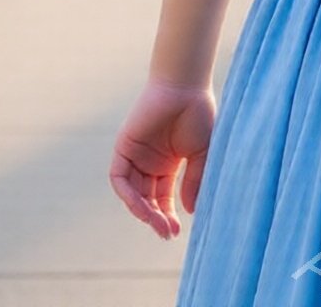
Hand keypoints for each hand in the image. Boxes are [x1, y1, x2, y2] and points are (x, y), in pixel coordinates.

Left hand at [109, 76, 215, 239]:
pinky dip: (128, 195)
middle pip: (148, 199)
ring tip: (158, 223)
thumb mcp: (201, 154)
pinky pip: (120, 178)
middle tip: (168, 232)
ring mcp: (136, 154)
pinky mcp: (124, 146)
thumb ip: (194, 181)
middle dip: (156, 218)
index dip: (167, 215)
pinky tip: (143, 207)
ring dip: (143, 211)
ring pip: (133, 193)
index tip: (177, 231)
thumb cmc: (198, 114)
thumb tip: (189, 211)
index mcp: (168, 162)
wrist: (185, 86)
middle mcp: (150, 161)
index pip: (163, 197)